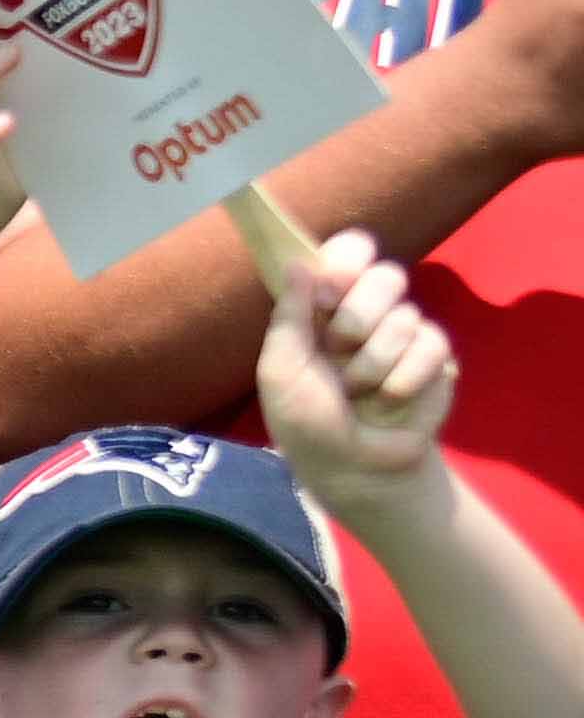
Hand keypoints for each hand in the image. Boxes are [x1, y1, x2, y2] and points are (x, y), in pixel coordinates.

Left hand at [258, 226, 459, 495]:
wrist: (354, 465)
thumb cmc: (307, 420)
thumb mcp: (282, 369)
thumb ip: (290, 315)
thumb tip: (297, 262)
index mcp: (324, 307)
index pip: (348, 252)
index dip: (347, 261)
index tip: (330, 290)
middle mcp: (366, 312)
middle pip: (385, 275)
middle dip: (358, 317)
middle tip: (339, 349)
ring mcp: (403, 333)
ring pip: (405, 316)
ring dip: (373, 362)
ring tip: (358, 390)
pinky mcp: (435, 358)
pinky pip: (431, 345)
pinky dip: (403, 378)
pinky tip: (389, 399)